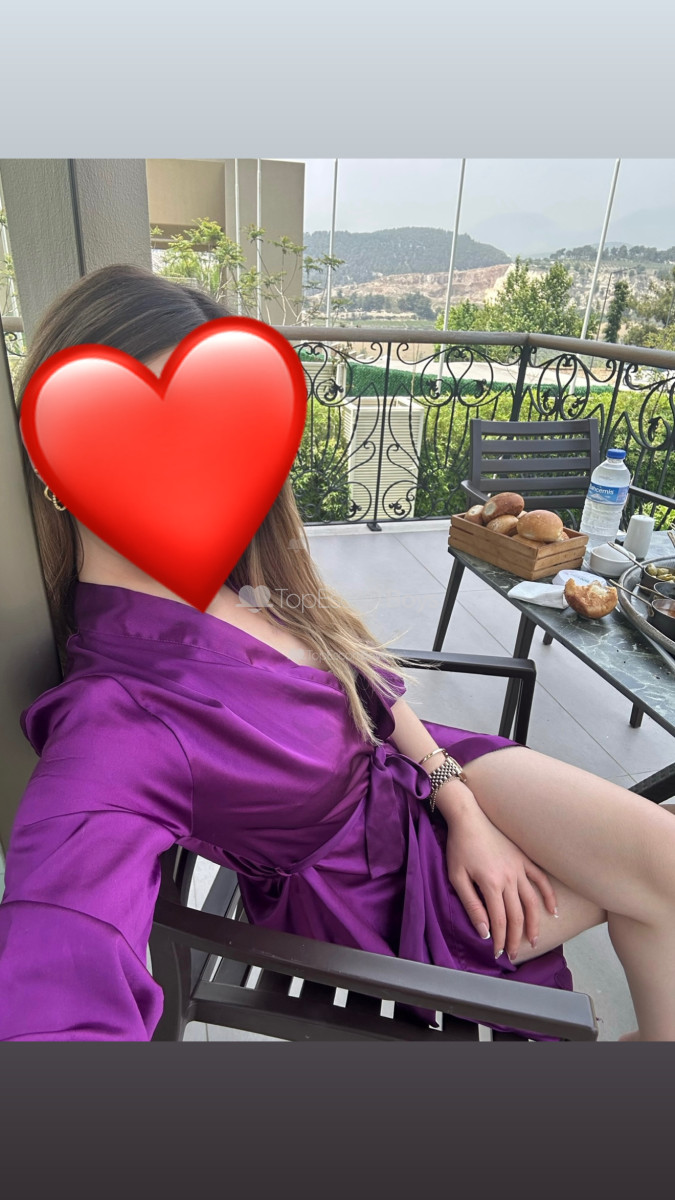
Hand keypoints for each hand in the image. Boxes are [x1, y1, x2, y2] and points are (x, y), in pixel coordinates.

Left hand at [441, 782, 556, 960]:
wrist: (469, 817)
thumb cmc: (459, 847)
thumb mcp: (457, 877)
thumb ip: (471, 905)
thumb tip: (484, 932)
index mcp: (491, 884)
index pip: (499, 921)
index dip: (500, 940)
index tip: (497, 953)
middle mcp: (509, 878)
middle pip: (517, 915)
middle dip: (515, 938)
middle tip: (512, 954)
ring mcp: (519, 868)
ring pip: (532, 902)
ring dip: (535, 924)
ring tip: (534, 940)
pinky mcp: (524, 859)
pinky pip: (541, 880)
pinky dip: (548, 896)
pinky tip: (553, 911)